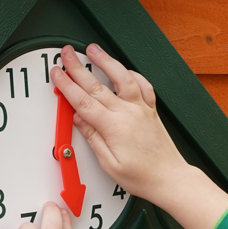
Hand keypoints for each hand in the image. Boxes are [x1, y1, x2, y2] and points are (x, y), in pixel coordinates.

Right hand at [51, 44, 188, 209]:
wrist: (170, 178)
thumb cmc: (143, 176)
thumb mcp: (110, 164)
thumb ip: (93, 138)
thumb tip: (79, 120)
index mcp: (114, 127)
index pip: (83, 101)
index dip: (67, 86)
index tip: (57, 74)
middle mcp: (129, 113)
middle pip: (97, 85)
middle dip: (78, 67)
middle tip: (67, 54)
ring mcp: (141, 109)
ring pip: (122, 77)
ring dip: (106, 61)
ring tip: (93, 50)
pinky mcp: (151, 110)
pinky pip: (143, 86)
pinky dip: (133, 74)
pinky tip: (124, 69)